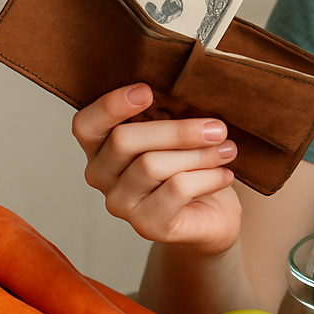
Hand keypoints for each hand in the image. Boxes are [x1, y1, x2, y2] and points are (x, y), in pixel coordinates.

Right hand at [71, 84, 242, 255]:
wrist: (213, 214)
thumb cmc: (191, 164)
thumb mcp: (179, 133)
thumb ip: (169, 112)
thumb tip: (184, 88)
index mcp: (101, 146)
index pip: (86, 124)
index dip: (111, 106)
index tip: (147, 90)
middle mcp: (101, 175)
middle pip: (124, 140)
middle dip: (177, 130)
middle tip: (218, 128)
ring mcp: (121, 203)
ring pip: (151, 165)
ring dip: (199, 155)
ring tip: (228, 150)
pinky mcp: (147, 225)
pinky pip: (176, 189)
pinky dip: (207, 177)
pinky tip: (226, 174)